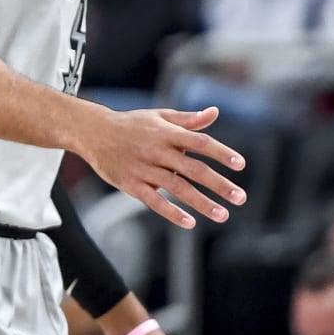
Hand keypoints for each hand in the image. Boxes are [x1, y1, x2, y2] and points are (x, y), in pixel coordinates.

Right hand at [73, 105, 245, 229]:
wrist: (93, 132)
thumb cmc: (131, 124)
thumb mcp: (159, 117)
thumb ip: (188, 120)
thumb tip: (214, 112)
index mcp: (166, 133)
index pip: (199, 142)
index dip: (220, 152)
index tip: (240, 164)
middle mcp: (157, 150)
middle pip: (193, 169)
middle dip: (219, 184)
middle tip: (240, 198)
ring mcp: (143, 168)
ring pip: (177, 188)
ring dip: (201, 203)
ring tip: (223, 215)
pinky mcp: (130, 184)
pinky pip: (153, 200)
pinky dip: (171, 212)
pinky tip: (190, 223)